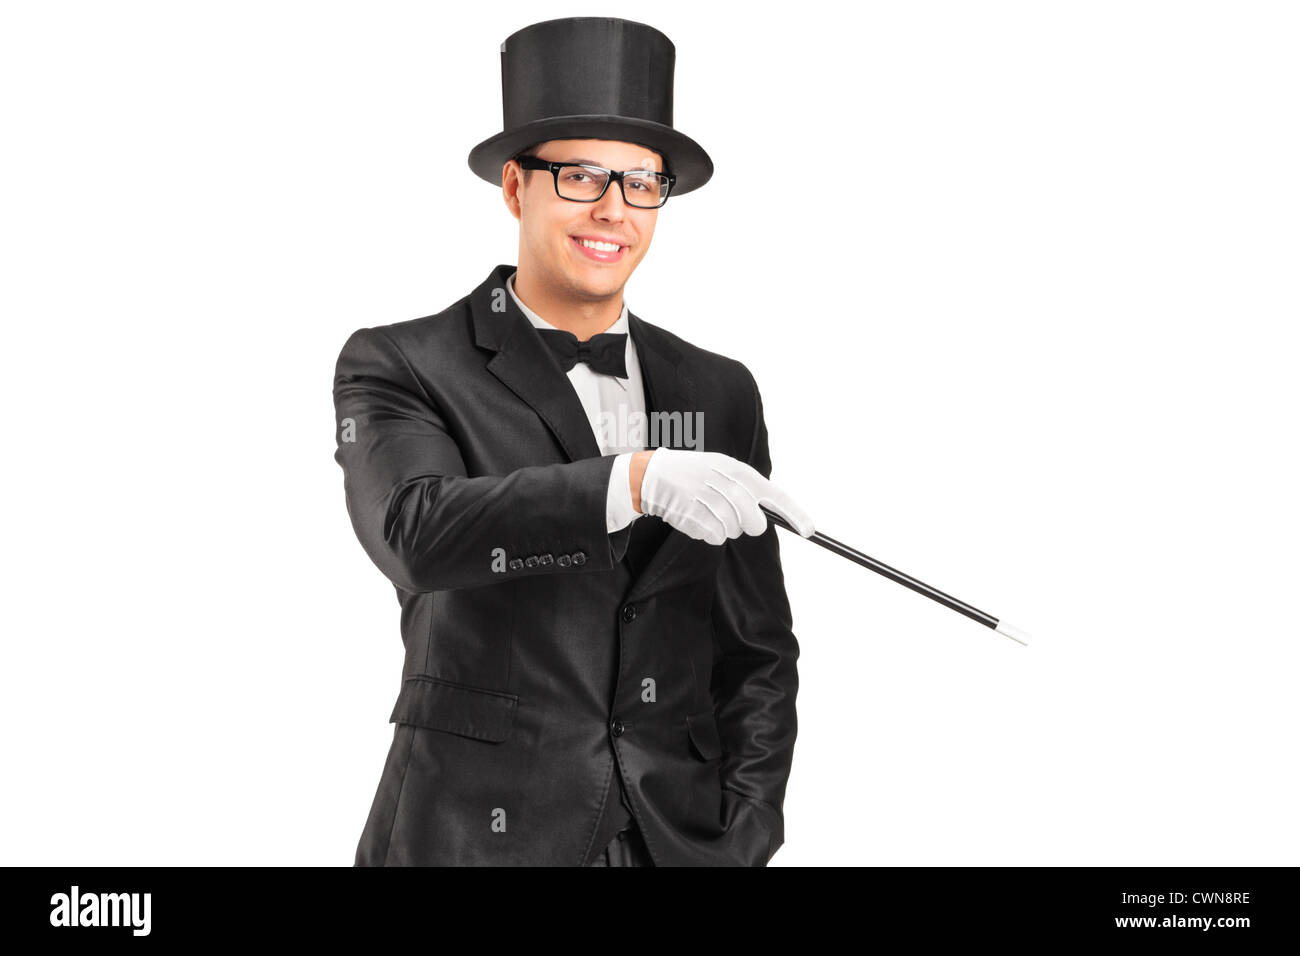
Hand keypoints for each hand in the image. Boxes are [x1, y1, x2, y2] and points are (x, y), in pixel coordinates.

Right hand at [632, 448, 813, 544]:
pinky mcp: (694, 516)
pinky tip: (695, 517)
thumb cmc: (693, 474)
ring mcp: (710, 501)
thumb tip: (770, 514)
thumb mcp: (722, 469)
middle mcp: (727, 484)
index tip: (810, 531)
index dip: (795, 514)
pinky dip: (707, 532)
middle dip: (747, 525)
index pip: (775, 494)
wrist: (653, 475)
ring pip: (733, 532)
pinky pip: (714, 537)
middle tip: (730, 515)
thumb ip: (747, 488)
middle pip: (755, 523)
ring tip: (705, 509)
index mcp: (738, 470)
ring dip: (722, 527)